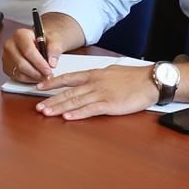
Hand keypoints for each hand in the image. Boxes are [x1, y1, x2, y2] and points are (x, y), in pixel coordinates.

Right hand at [1, 26, 59, 84]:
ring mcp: (7, 56)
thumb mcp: (54, 39)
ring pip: (19, 72)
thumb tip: (52, 62)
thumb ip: (54, 49)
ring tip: (44, 76)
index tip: (49, 70)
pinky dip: (29, 79)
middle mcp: (10, 45)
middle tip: (48, 76)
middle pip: (21, 63)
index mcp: (21, 35)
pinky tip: (37, 77)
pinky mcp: (7, 67)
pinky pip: (17, 77)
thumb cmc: (46, 40)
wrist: (40, 42)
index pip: (28, 51)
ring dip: (33, 77)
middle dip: (36, 72)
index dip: (39, 63)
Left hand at [35, 65, 155, 120]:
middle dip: (51, 100)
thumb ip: (98, 77)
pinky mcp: (110, 104)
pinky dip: (77, 113)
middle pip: (68, 92)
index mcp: (94, 74)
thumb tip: (88, 81)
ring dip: (59, 107)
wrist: (151, 80)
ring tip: (46, 113)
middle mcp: (94, 83)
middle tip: (38, 107)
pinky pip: (90, 109)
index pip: (68, 77)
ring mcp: (101, 94)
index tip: (39, 87)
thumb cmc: (134, 77)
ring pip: (75, 101)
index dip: (52, 83)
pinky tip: (67, 117)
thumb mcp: (112, 72)